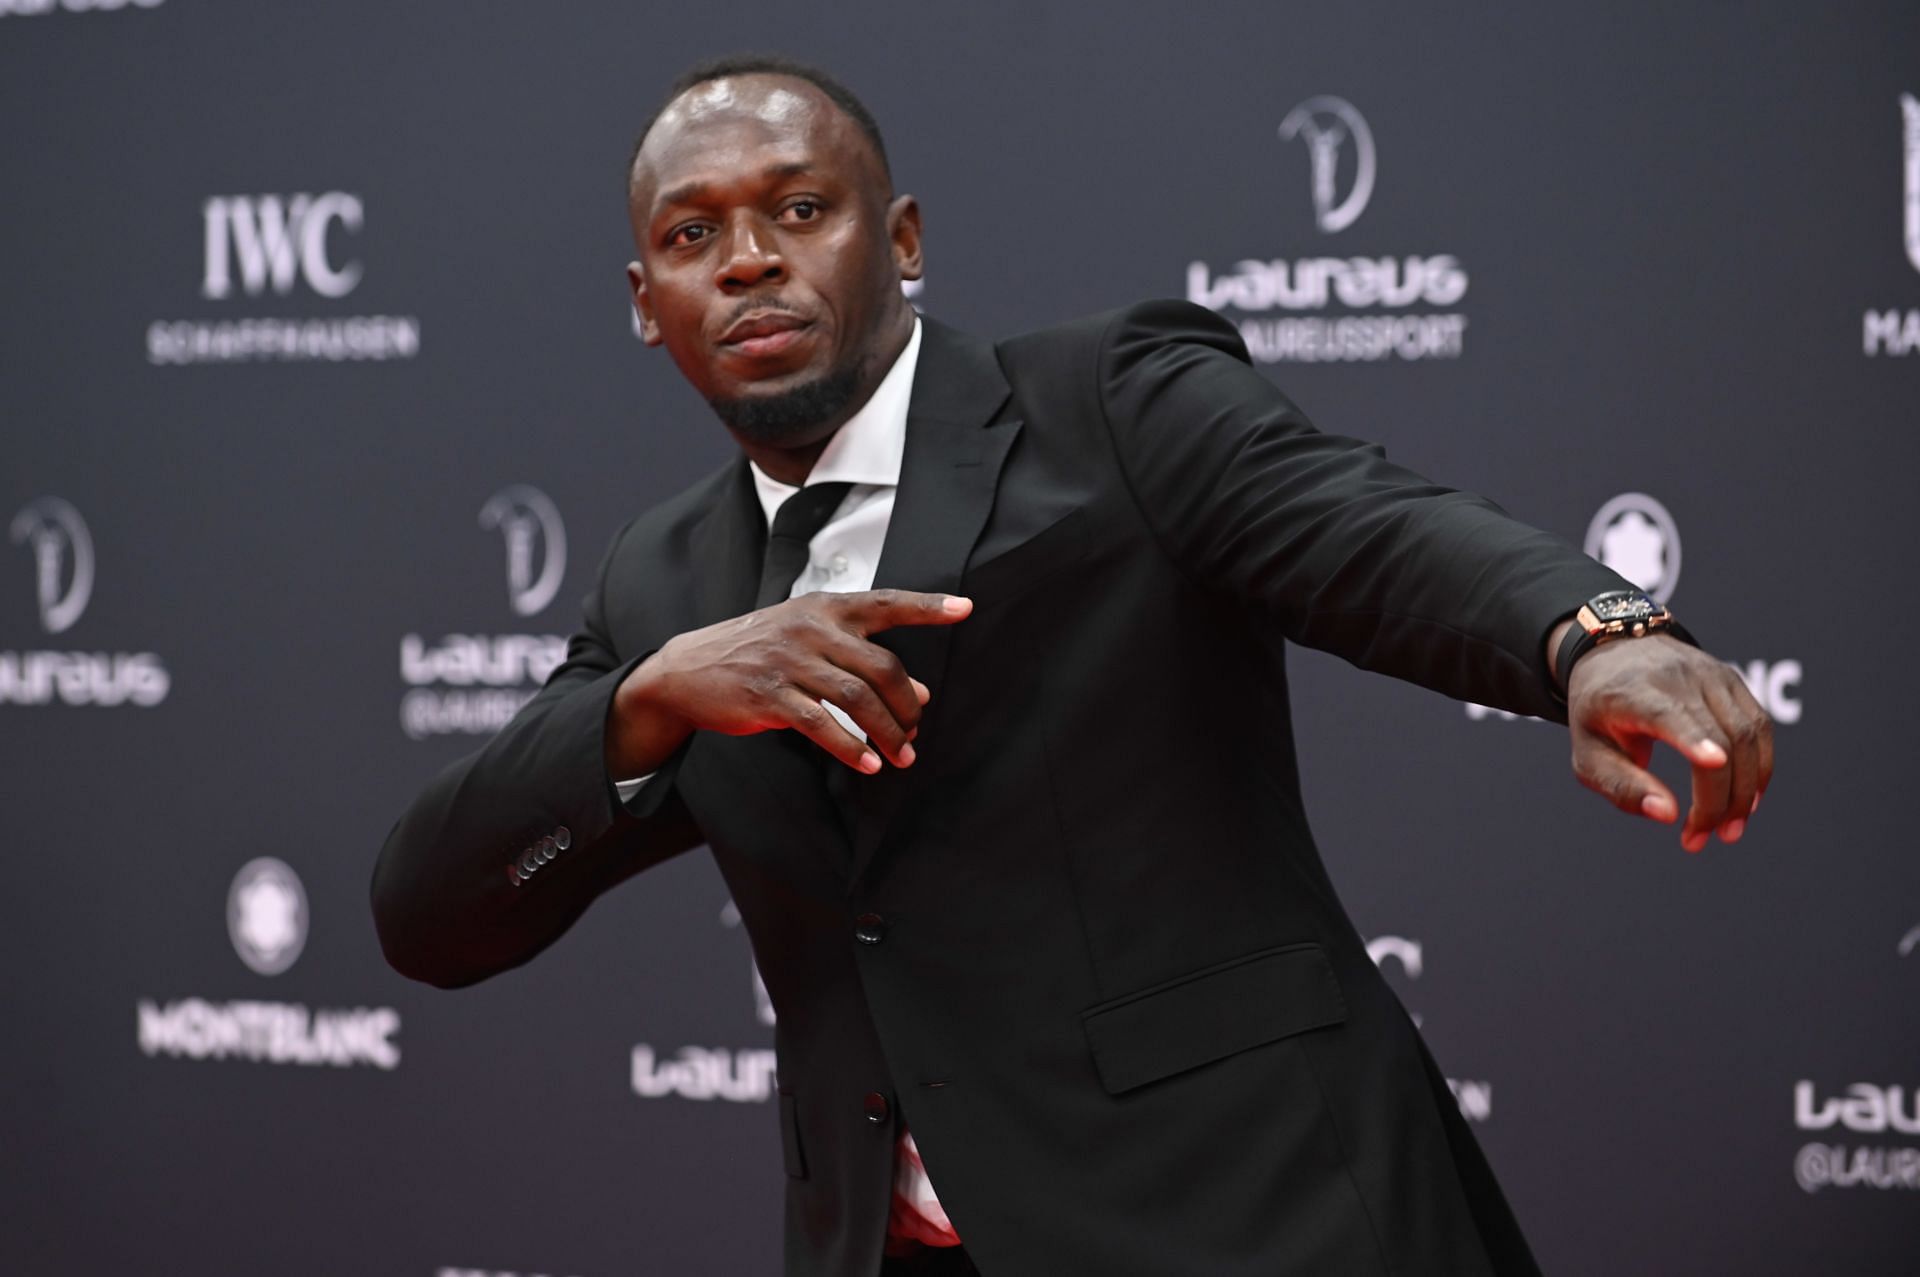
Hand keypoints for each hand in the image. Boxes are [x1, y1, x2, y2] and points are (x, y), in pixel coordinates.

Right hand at [607, 590, 972, 776]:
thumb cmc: (758, 652)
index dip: (928, 605)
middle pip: (882, 666)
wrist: (689, 669)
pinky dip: (852, 748)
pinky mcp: (770, 696)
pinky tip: (869, 764)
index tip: (965, 608)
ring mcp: (789, 661)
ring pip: (857, 698)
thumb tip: (920, 692)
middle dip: (908, 706)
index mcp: (825, 607)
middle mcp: (811, 628)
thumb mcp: (809, 643)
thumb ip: (861, 659)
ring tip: (902, 757)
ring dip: (888, 733)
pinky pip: (822, 725)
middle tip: (916, 732)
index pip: (887, 602)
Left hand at [1563, 633, 1773, 851]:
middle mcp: (1679, 677)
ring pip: (1748, 735)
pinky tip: (1743, 800)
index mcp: (1633, 692)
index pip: (1668, 713)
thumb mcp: (1587, 753)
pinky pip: (1759, 729)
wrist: (1615, 654)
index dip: (1692, 738)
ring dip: (1747, 790)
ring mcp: (1713, 675)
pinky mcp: (1734, 682)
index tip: (1713, 763)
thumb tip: (1668, 816)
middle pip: (1719, 737)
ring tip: (1728, 829)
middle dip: (1720, 798)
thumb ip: (1621, 786)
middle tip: (1704, 837)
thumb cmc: (1598, 713)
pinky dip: (1758, 768)